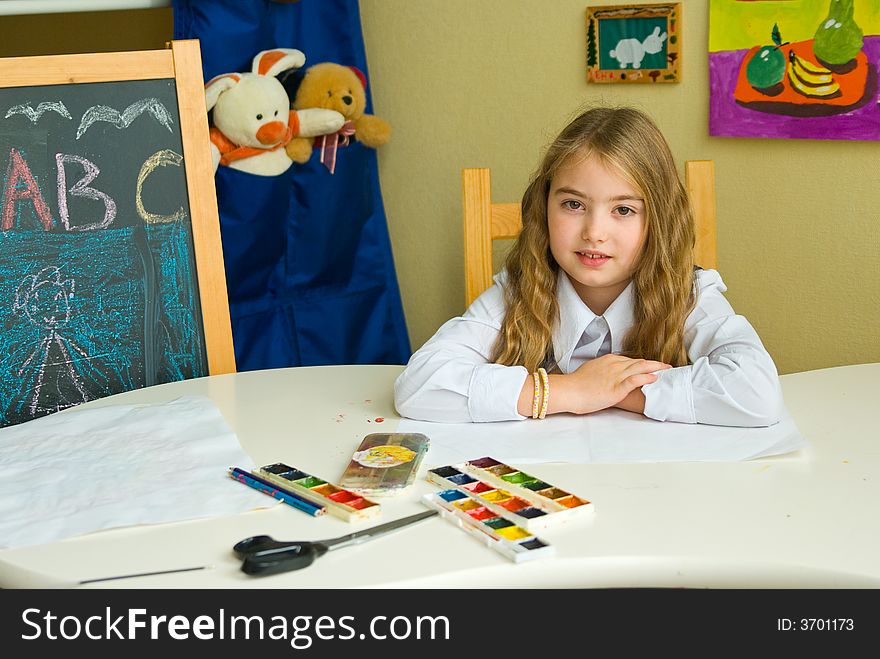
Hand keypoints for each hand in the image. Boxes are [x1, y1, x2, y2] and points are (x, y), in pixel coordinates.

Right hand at [551, 354, 670, 414]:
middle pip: (639, 362)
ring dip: (656, 368)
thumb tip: (606, 374)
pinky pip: (635, 380)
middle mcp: (614, 365)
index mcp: (608, 360)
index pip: (630, 360)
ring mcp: (616, 376)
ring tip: (667, 370)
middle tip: (667, 366)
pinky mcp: (616, 388)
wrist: (569, 391)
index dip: (643, 363)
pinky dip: (646, 378)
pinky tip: (656, 378)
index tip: (652, 365)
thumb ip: (602, 371)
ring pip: (640, 368)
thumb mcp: (591, 371)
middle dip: (655, 364)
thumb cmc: (576, 384)